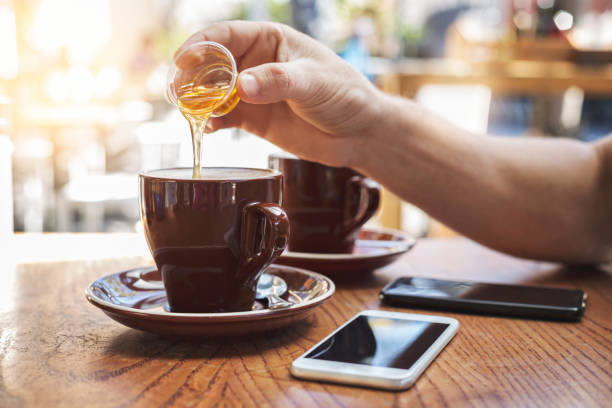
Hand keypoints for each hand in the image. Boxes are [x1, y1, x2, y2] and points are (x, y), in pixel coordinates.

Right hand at [174, 21, 384, 166]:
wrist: (358, 132)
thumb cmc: (343, 94)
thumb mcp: (314, 82)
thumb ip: (278, 82)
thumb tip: (242, 87)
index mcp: (270, 40)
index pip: (226, 35)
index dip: (200, 45)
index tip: (183, 60)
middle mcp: (256, 63)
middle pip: (212, 64)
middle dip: (191, 75)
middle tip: (177, 90)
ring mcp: (253, 92)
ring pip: (213, 92)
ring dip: (197, 100)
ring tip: (186, 111)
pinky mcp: (254, 119)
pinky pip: (224, 118)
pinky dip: (212, 122)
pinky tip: (208, 129)